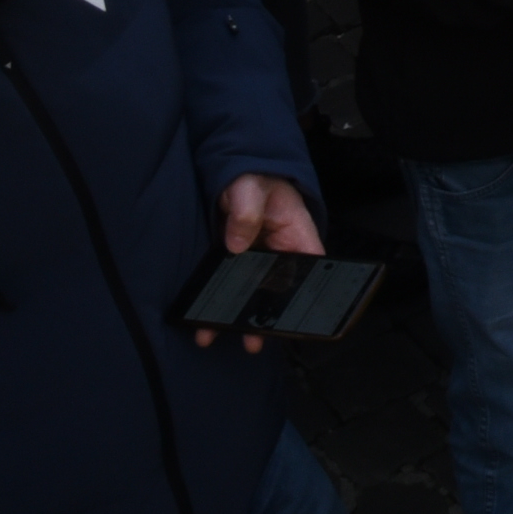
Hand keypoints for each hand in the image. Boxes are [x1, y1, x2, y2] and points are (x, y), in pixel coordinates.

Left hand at [196, 174, 322, 351]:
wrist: (234, 173)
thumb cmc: (254, 176)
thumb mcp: (251, 187)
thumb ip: (247, 210)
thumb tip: (237, 242)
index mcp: (296, 234)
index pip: (310, 268)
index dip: (305, 295)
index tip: (293, 318)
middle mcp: (279, 252)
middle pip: (277, 289)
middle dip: (263, 317)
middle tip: (252, 340)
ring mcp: (255, 257)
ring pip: (249, 291)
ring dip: (234, 314)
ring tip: (216, 334)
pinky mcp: (233, 258)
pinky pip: (228, 282)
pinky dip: (216, 300)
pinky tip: (202, 317)